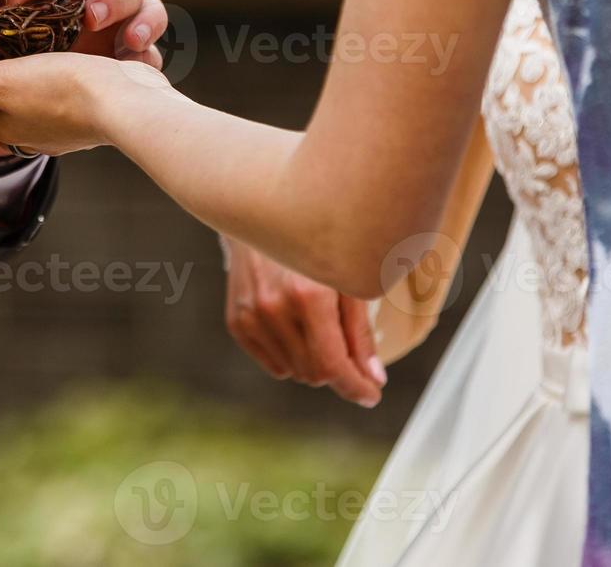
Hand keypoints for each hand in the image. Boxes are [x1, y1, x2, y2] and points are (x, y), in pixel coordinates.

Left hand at [0, 51, 168, 155]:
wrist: (130, 104)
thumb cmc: (66, 93)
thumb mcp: (2, 83)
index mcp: (0, 125)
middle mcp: (26, 127)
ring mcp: (58, 120)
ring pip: (18, 96)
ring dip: (3, 75)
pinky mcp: (86, 106)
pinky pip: (52, 89)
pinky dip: (40, 71)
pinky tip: (47, 53)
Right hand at [222, 237, 385, 407]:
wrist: (263, 216)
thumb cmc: (315, 244)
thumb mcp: (347, 279)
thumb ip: (359, 331)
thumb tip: (373, 377)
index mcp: (309, 296)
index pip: (333, 365)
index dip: (356, 387)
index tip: (372, 394)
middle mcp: (275, 308)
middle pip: (314, 373)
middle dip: (338, 372)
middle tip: (352, 356)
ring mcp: (252, 315)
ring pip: (294, 372)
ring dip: (315, 364)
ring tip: (323, 334)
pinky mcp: (237, 319)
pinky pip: (272, 363)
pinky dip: (291, 358)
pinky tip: (298, 332)